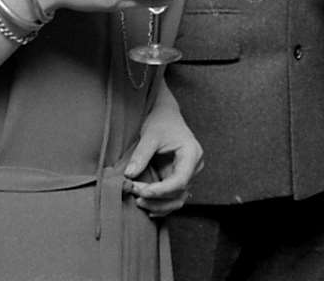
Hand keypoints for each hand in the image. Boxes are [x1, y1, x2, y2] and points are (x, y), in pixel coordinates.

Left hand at [124, 91, 202, 216]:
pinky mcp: (178, 179)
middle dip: (156, 198)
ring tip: (138, 201)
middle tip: (134, 193)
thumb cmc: (161, 122)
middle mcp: (194, 167)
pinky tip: (147, 207)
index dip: (161, 190)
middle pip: (179, 193)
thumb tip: (129, 175)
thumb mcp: (150, 135)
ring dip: (158, 205)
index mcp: (192, 154)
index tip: (141, 191)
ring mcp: (187, 175)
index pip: (180, 180)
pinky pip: (173, 198)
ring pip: (177, 200)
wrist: (166, 116)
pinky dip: (160, 205)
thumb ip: (141, 155)